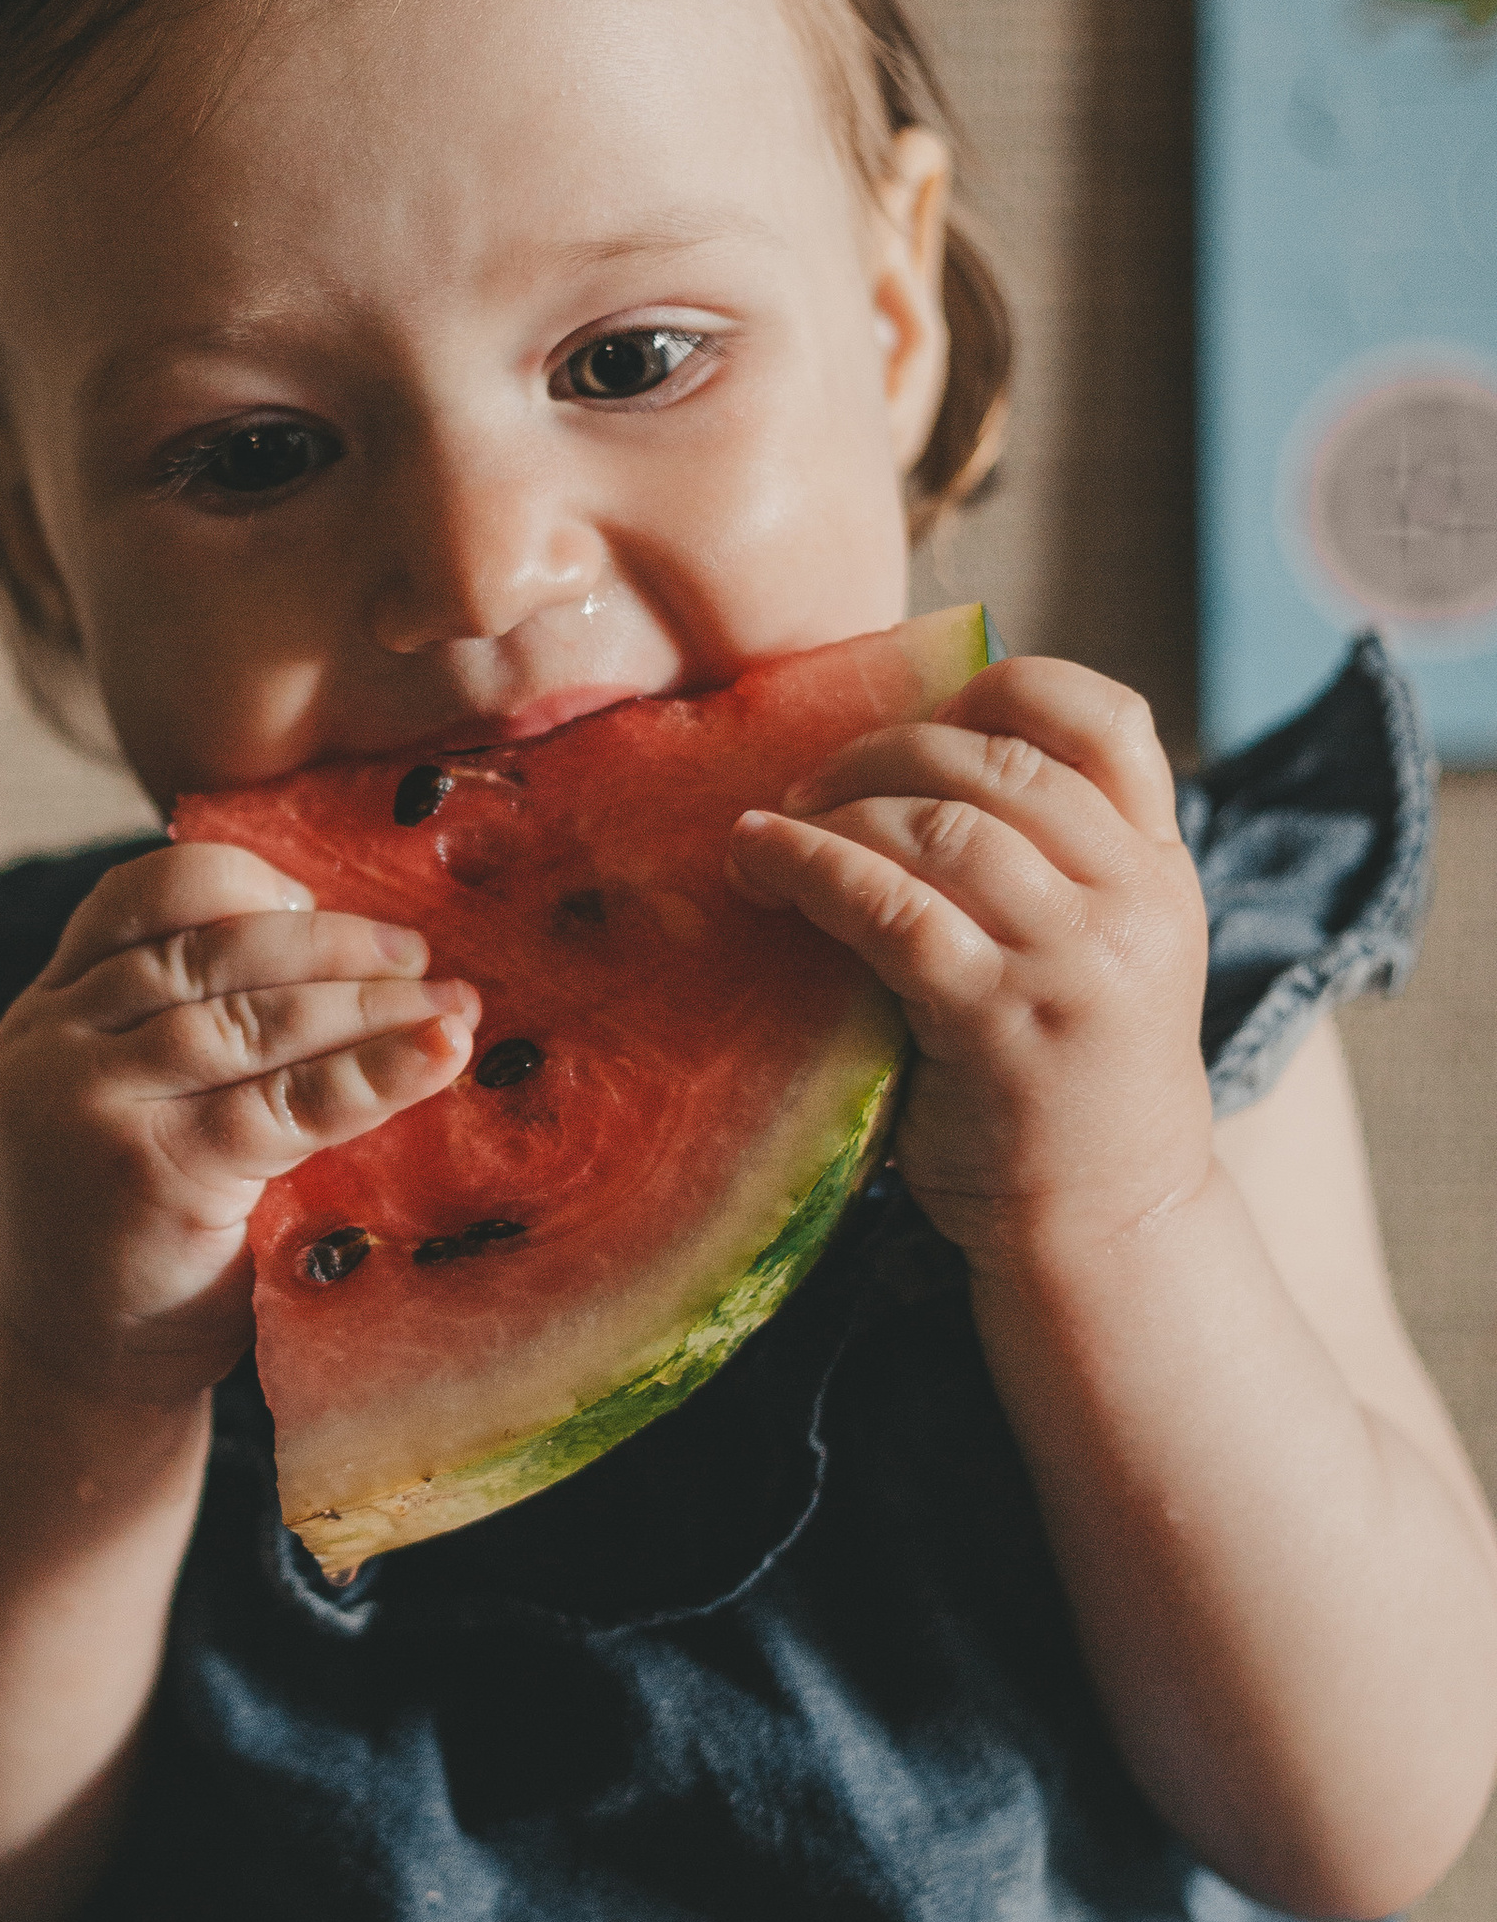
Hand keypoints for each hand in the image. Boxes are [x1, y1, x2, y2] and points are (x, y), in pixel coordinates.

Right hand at [0, 842, 477, 1404]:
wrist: (82, 1364)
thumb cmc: (144, 1224)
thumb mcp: (140, 1100)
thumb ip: (194, 1024)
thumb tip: (361, 948)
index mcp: (49, 1008)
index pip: (142, 897)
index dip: (245, 885)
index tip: (323, 905)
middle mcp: (53, 1044)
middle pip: (208, 949)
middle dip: (330, 943)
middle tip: (418, 958)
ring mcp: (92, 1106)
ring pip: (249, 1017)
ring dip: (367, 1002)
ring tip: (452, 1006)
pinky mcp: (154, 1173)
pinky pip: (285, 1102)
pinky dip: (373, 1073)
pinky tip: (439, 1055)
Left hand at [723, 657, 1210, 1271]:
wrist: (1105, 1232)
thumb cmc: (1063, 1093)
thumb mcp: (1090, 958)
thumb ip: (1037, 870)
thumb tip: (885, 773)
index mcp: (1160, 867)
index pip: (1105, 716)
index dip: (997, 688)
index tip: (916, 718)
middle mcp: (1134, 900)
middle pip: (998, 756)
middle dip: (882, 750)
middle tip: (807, 787)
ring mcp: (1074, 960)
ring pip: (940, 823)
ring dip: (834, 809)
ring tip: (770, 835)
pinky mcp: (1002, 1022)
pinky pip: (892, 909)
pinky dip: (812, 868)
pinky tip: (761, 866)